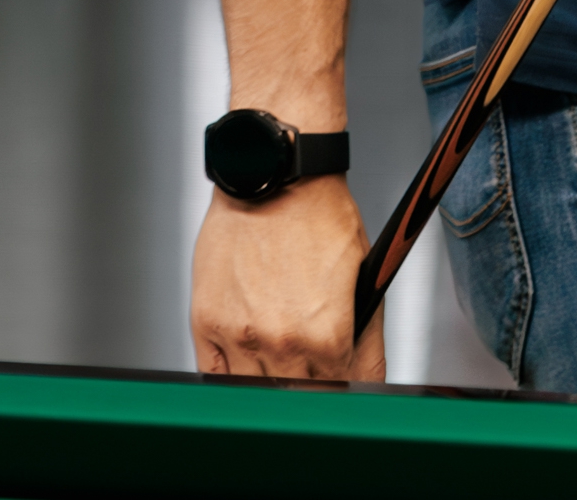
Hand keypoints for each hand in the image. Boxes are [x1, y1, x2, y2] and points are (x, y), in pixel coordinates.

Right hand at [190, 177, 383, 380]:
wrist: (275, 178)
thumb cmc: (320, 216)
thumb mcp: (364, 277)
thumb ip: (368, 339)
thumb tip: (368, 380)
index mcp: (328, 337)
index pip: (340, 394)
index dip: (343, 389)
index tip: (338, 383)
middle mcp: (283, 343)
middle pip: (299, 397)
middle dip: (309, 385)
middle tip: (310, 368)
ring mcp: (241, 335)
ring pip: (258, 390)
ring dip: (271, 381)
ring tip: (279, 357)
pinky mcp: (208, 321)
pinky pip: (215, 375)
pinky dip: (231, 376)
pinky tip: (246, 360)